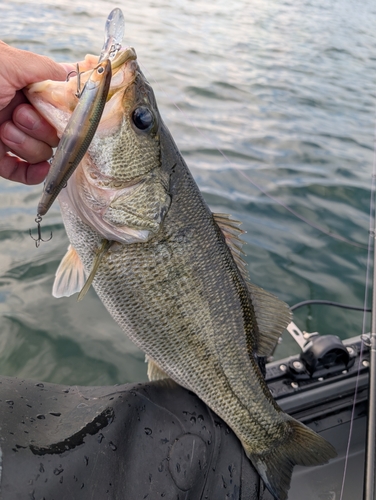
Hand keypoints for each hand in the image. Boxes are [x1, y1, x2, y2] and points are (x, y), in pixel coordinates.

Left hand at [0, 41, 73, 184]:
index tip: (60, 111)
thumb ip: (43, 68)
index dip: (62, 111)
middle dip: (40, 127)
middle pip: (53, 131)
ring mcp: (8, 135)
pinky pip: (23, 172)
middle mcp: (17, 110)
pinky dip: (34, 174)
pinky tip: (40, 171)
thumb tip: (71, 76)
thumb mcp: (7, 62)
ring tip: (4, 130)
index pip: (57, 103)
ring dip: (27, 145)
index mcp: (21, 85)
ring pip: (40, 152)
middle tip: (19, 114)